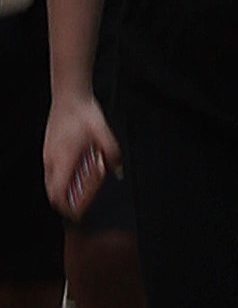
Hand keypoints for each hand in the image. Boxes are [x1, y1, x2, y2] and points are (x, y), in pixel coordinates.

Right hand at [40, 93, 116, 222]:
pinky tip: (78, 167)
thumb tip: (119, 171)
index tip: (79, 212)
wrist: (70, 95)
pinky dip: (62, 177)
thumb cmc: (85, 113)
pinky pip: (51, 172)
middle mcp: (52, 162)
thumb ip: (113, 154)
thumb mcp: (104, 133)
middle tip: (83, 198)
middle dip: (67, 200)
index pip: (59, 195)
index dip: (68, 208)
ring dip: (65, 188)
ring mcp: (48, 156)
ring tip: (83, 182)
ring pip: (51, 183)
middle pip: (53, 193)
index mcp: (65, 161)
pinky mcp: (48, 150)